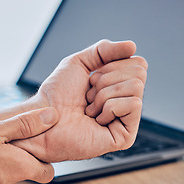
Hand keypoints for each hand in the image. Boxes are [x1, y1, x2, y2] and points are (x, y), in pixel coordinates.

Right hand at [0, 107, 58, 183]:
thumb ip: (25, 124)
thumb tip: (51, 117)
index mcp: (22, 167)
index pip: (47, 171)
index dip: (44, 158)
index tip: (35, 145)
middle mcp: (11, 183)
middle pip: (23, 170)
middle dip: (16, 156)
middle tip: (3, 140)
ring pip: (4, 173)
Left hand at [13, 40, 146, 161]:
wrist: (44, 119)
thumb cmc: (57, 95)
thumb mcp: (79, 62)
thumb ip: (105, 50)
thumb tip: (132, 47)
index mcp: (119, 87)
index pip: (138, 64)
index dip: (112, 66)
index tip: (91, 80)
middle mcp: (126, 103)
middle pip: (139, 73)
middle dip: (106, 79)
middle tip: (88, 96)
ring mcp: (127, 121)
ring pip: (136, 87)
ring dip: (104, 94)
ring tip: (89, 108)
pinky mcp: (126, 136)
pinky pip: (134, 105)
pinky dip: (110, 107)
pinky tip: (96, 119)